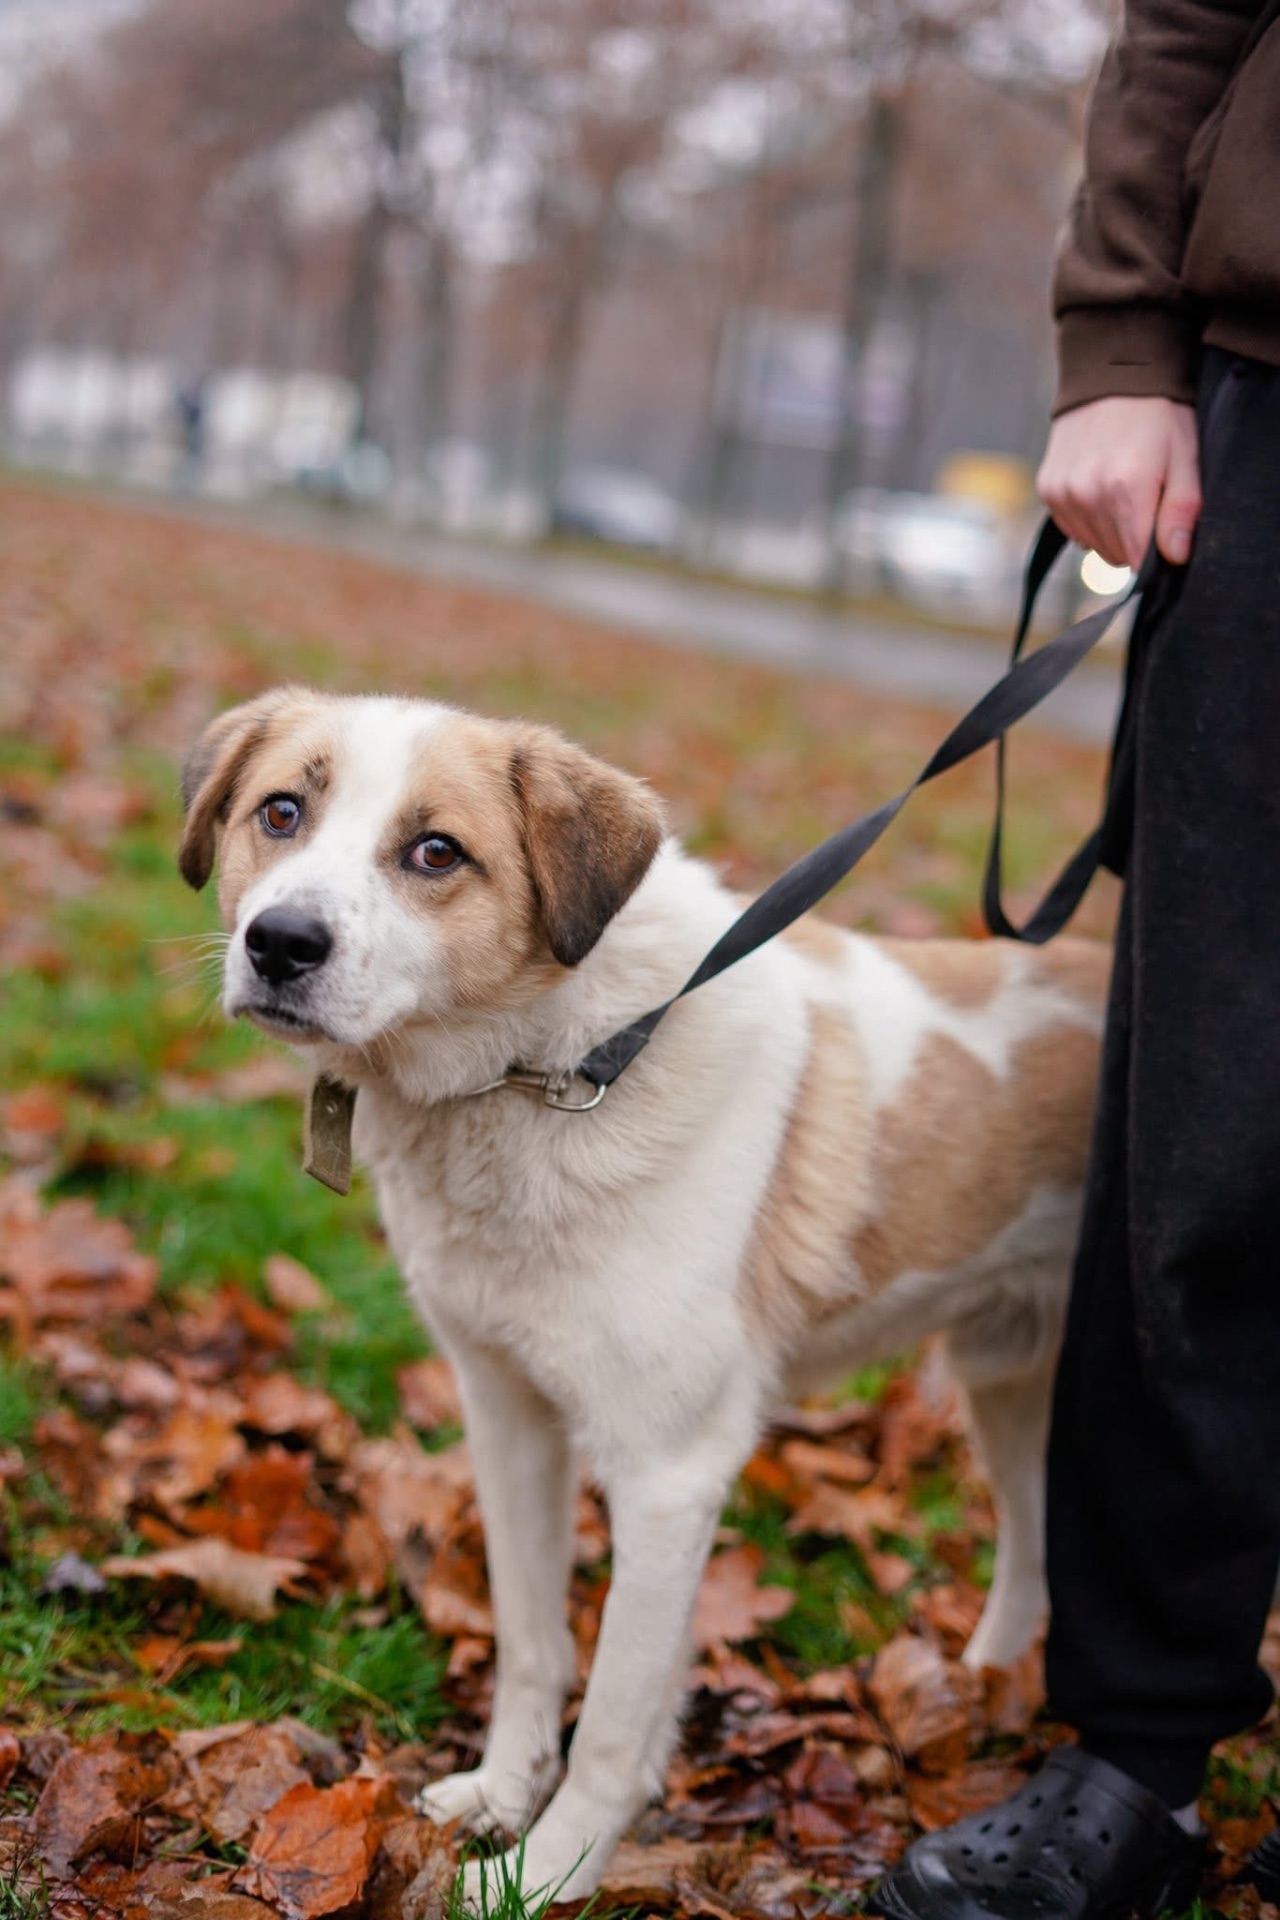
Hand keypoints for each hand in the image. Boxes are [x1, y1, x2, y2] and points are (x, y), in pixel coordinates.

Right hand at [1036, 396, 1200, 569]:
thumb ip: (1181, 511)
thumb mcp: (1185, 458)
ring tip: (1123, 491)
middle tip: (1147, 500)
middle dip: (1135, 540)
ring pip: (1094, 546)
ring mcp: (1063, 494)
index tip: (1163, 532)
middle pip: (1117, 556)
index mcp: (1126, 490)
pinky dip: (1090, 519)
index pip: (1139, 560)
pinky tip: (1101, 489)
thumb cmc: (1157, 416)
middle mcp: (1088, 496)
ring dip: (1111, 531)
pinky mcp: (1048, 490)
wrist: (1111, 376)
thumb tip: (1175, 556)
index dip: (1155, 554)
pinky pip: (1074, 530)